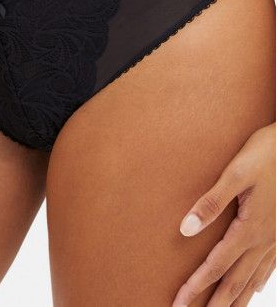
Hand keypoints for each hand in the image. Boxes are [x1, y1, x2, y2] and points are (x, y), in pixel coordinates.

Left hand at [172, 123, 275, 305]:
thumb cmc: (266, 155)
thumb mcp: (236, 173)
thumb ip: (211, 202)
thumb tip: (185, 229)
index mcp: (250, 229)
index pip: (216, 266)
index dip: (196, 288)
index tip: (178, 303)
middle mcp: (264, 241)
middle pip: (235, 282)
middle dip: (213, 304)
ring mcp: (275, 239)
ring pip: (253, 280)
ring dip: (235, 300)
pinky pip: (268, 268)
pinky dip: (257, 285)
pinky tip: (254, 289)